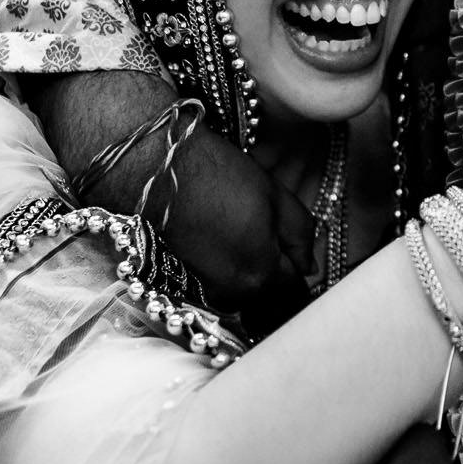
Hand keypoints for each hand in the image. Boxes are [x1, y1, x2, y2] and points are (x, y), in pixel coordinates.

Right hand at [29, 72, 312, 326]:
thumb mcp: (275, 195)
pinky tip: (221, 230)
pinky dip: (230, 261)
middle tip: (270, 222)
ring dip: (254, 262)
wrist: (152, 170)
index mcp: (262, 275)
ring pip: (248, 284)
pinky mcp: (188, 280)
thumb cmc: (217, 175)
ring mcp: (209, 289)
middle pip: (273, 287)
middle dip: (279, 262)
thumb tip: (310, 265)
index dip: (301, 256)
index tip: (295, 236)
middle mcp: (235, 293)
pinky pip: (225, 278)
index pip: (299, 283)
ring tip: (241, 223)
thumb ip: (302, 233)